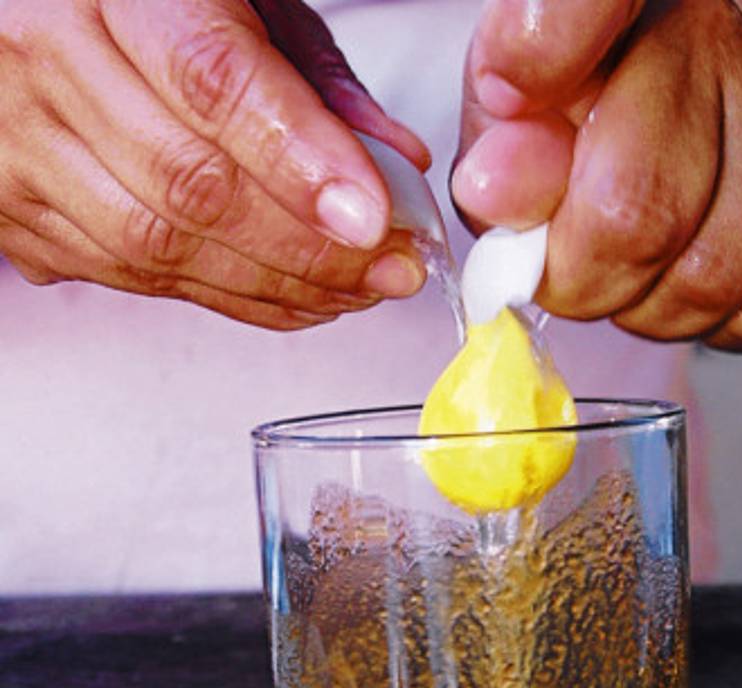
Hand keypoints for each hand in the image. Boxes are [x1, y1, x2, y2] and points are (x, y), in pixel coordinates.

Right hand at [0, 0, 428, 328]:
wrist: (32, 17)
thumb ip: (316, 80)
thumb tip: (398, 165)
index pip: (212, 83)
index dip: (301, 162)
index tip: (372, 219)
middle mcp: (43, 63)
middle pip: (189, 187)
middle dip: (310, 248)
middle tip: (389, 268)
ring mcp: (19, 148)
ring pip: (159, 249)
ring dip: (276, 286)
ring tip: (353, 290)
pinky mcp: (18, 215)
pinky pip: (133, 280)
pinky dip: (228, 298)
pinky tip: (290, 295)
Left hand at [452, 0, 741, 349]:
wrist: (716, 118)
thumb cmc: (599, 122)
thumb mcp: (522, 119)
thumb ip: (503, 150)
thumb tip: (495, 189)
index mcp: (643, 15)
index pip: (592, 5)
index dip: (545, 50)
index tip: (505, 109)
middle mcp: (741, 59)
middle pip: (640, 218)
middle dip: (579, 280)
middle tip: (564, 266)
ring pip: (710, 283)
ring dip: (644, 309)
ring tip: (627, 273)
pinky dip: (706, 325)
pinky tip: (679, 283)